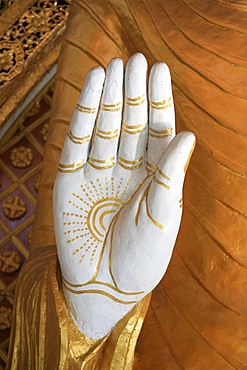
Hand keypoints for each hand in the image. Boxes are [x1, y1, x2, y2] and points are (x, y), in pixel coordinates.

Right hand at [54, 53, 194, 339]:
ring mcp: (98, 172)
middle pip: (131, 122)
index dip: (158, 100)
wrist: (104, 287)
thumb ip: (171, 177)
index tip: (158, 69)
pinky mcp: (70, 179)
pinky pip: (77, 142)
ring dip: (108, 97)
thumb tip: (188, 135)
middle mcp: (127, 169)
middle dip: (132, 92)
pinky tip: (90, 89)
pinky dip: (82, 115)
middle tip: (133, 59)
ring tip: (111, 66)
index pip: (158, 130)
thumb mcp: (163, 218)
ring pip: (104, 126)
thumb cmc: (141, 258)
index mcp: (154, 176)